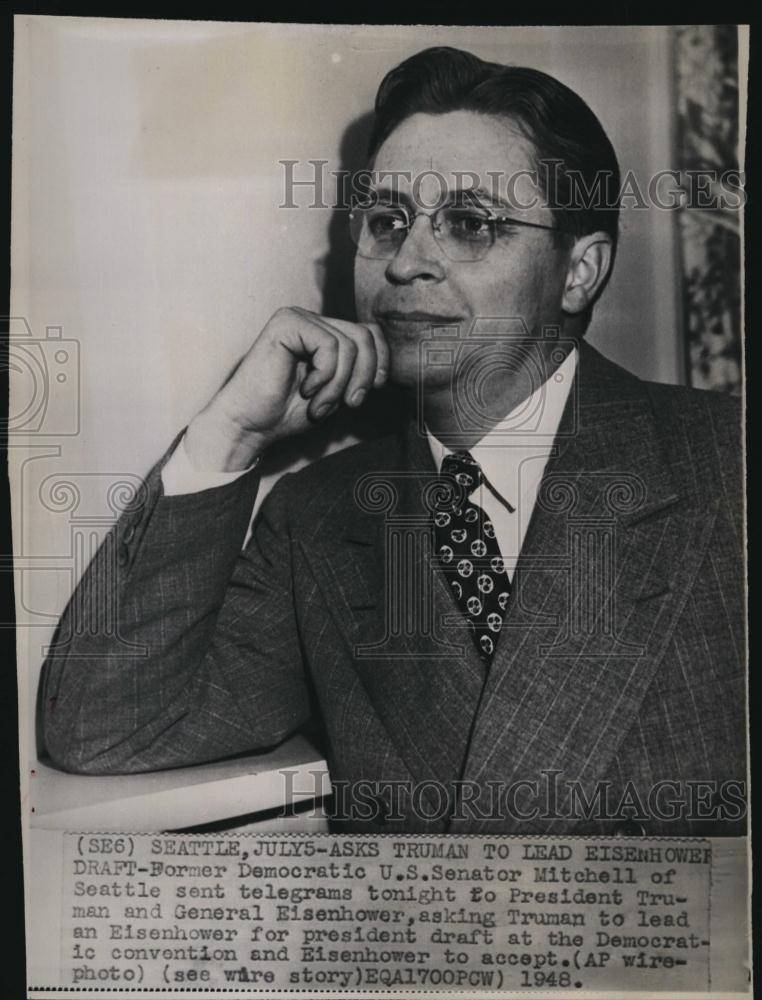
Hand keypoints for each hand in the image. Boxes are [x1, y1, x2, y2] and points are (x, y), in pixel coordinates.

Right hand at [184, 307, 388, 469]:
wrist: (252, 424)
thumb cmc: (289, 411)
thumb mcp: (337, 392)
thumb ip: (358, 373)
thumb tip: (388, 363)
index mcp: (325, 333)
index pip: (371, 333)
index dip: (380, 362)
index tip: (370, 392)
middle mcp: (313, 320)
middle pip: (365, 336)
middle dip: (364, 377)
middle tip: (349, 404)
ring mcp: (299, 318)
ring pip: (349, 345)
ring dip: (338, 385)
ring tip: (318, 404)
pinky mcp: (287, 323)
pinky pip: (329, 345)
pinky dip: (324, 376)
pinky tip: (305, 389)